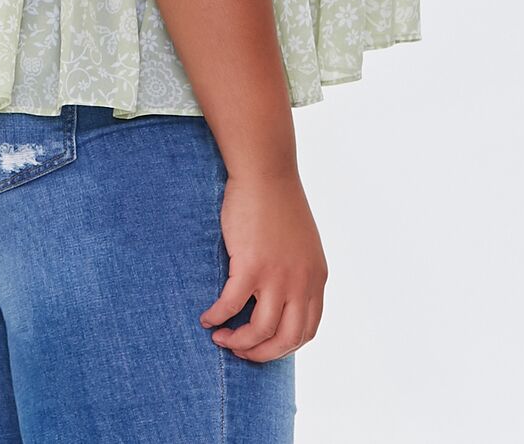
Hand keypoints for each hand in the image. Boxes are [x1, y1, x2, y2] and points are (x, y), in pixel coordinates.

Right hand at [199, 170, 327, 362]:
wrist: (267, 171)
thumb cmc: (278, 202)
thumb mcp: (301, 244)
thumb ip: (298, 272)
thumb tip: (281, 297)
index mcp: (316, 278)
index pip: (306, 330)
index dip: (282, 346)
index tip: (262, 345)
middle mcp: (302, 282)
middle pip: (286, 340)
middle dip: (261, 353)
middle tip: (240, 350)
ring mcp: (277, 276)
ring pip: (260, 331)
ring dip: (239, 342)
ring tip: (221, 338)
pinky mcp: (251, 265)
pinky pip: (231, 305)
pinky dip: (217, 317)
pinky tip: (207, 318)